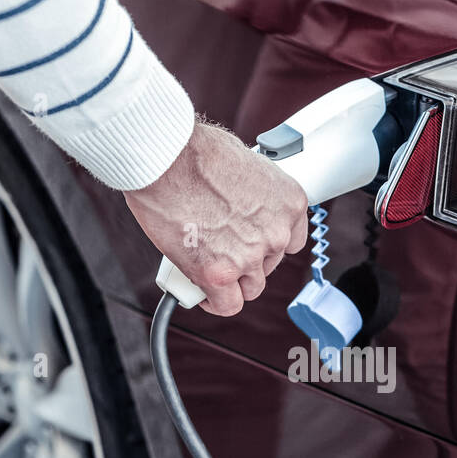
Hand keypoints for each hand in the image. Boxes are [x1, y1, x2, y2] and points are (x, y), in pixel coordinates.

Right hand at [123, 120, 309, 315]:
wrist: (165, 159)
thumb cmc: (195, 152)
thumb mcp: (245, 163)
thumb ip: (253, 193)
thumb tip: (241, 204)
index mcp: (289, 202)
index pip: (291, 240)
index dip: (267, 243)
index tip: (251, 242)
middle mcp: (276, 233)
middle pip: (267, 265)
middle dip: (245, 261)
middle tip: (220, 249)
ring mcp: (249, 257)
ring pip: (249, 288)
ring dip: (231, 281)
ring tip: (207, 266)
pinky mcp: (219, 275)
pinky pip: (226, 304)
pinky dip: (213, 301)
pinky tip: (201, 290)